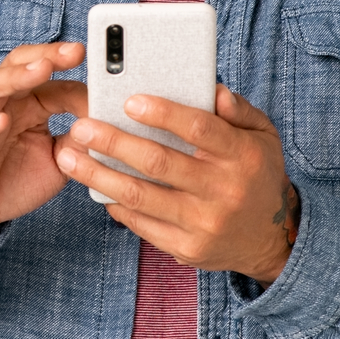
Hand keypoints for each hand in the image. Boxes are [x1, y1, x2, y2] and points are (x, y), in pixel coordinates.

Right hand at [0, 41, 88, 239]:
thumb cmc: (11, 180)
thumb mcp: (57, 162)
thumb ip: (78, 142)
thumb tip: (106, 126)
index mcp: (29, 106)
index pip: (53, 82)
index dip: (78, 81)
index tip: (106, 85)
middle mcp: (5, 105)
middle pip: (20, 66)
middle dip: (47, 55)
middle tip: (76, 50)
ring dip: (17, 76)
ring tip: (41, 69)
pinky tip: (0, 120)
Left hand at [55, 84, 299, 282]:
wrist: (271, 239)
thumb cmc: (258, 176)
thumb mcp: (263, 136)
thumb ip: (238, 110)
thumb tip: (213, 90)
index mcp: (241, 156)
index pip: (199, 129)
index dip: (163, 114)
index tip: (129, 101)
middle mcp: (222, 191)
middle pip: (159, 163)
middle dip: (114, 142)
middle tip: (81, 126)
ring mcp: (203, 224)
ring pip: (141, 196)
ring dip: (99, 175)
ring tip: (69, 156)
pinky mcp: (186, 248)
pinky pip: (142, 224)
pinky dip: (115, 204)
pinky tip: (95, 185)